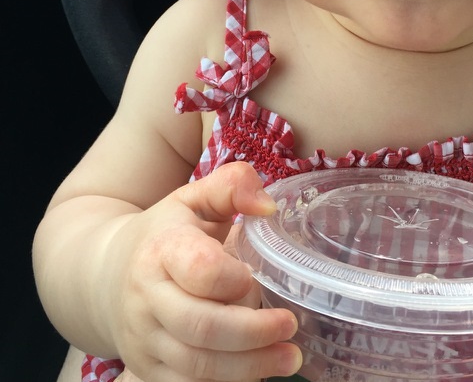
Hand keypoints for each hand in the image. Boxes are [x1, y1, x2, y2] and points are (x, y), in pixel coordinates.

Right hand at [102, 162, 301, 381]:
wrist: (105, 276)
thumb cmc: (166, 233)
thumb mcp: (194, 197)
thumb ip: (233, 185)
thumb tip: (268, 206)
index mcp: (161, 250)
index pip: (201, 270)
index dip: (234, 279)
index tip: (258, 278)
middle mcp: (146, 299)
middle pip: (201, 327)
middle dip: (254, 334)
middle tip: (291, 328)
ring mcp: (143, 340)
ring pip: (196, 366)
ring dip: (248, 367)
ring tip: (288, 358)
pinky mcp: (145, 371)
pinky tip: (256, 372)